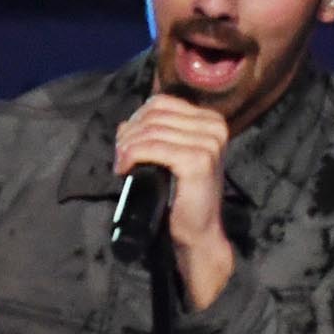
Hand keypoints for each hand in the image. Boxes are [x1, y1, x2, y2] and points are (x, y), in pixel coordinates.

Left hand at [114, 90, 232, 255]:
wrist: (198, 231)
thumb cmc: (182, 195)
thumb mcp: (168, 157)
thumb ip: (152, 135)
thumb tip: (125, 124)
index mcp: (210, 121)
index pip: (161, 103)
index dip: (135, 119)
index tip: (124, 144)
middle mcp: (214, 127)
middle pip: (154, 115)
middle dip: (128, 135)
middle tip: (119, 158)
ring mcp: (209, 143)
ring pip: (150, 131)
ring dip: (126, 147)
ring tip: (121, 166)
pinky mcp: (198, 161)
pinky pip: (152, 148)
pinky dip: (131, 156)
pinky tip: (124, 169)